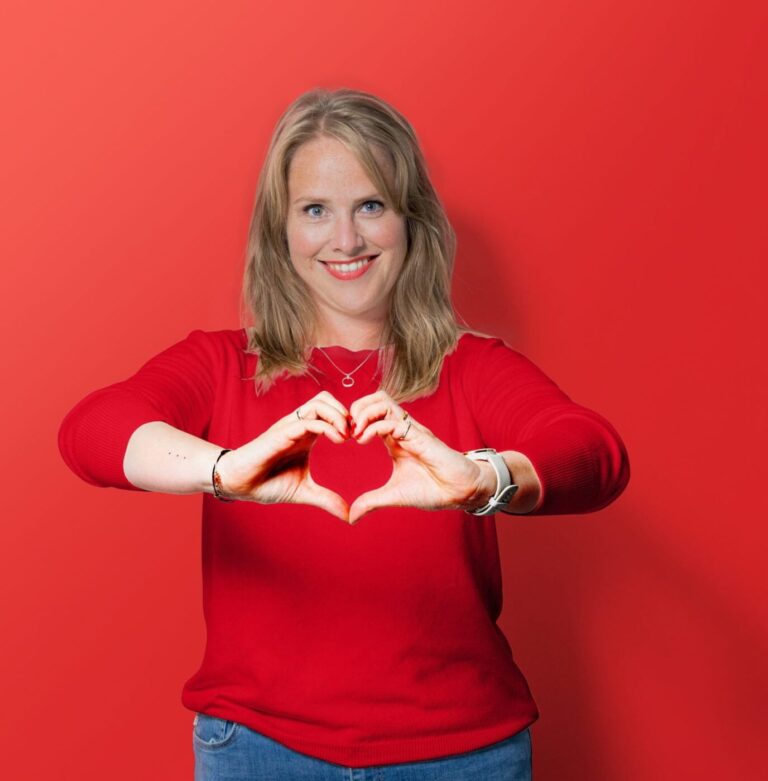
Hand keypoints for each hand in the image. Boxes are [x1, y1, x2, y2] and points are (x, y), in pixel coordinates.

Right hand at [214, 390, 350, 521]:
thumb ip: (326, 499)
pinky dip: (326, 426)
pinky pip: (306, 421)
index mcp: (306, 434)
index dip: (349, 419)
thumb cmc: (267, 483)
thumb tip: (348, 515)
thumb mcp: (304, 492)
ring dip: (338, 415)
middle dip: (346, 412)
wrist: (239, 484)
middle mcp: (299, 426)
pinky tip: (337, 440)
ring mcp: (289, 427)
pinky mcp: (280, 434)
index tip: (361, 438)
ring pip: (319, 403)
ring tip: (347, 436)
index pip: (331, 410)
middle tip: (356, 435)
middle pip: (327, 399)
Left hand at [346, 390, 491, 523]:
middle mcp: (402, 428)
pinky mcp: (420, 436)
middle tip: (346, 431)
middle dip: (356, 408)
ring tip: (355, 433)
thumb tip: (352, 516)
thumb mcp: (394, 496)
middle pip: (376, 398)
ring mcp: (411, 430)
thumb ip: (372, 501)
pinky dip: (373, 427)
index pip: (372, 412)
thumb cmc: (433, 489)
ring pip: (383, 401)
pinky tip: (364, 440)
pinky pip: (393, 421)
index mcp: (395, 438)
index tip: (343, 438)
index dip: (354, 420)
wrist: (460, 493)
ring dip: (364, 412)